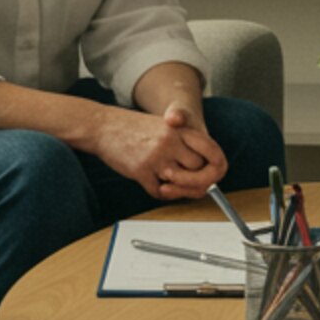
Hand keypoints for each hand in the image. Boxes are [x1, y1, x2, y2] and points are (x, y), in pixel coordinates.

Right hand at [95, 101, 228, 199]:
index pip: (211, 150)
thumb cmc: (134, 128)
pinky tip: (156, 185)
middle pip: (199, 170)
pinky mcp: (140, 170)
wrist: (102, 126)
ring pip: (181, 183)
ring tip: (173, 186)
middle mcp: (170, 141)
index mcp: (179, 129)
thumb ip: (184, 143)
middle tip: (193, 185)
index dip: (217, 167)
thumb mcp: (164, 127)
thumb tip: (204, 172)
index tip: (214, 176)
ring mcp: (155, 156)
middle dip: (198, 181)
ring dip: (179, 189)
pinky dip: (160, 193)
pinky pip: (158, 191)